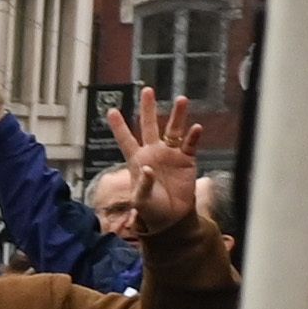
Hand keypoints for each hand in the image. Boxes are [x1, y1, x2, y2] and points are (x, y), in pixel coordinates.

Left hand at [104, 91, 216, 239]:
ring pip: (173, 129)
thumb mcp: (141, 200)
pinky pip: (190, 144)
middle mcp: (154, 152)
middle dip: (148, 108)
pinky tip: (196, 128)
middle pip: (150, 126)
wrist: (171, 218)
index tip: (111, 111)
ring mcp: (171, 154)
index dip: (119, 126)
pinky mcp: (187, 160)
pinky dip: (194, 136)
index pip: (126, 140)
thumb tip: (147, 168)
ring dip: (177, 115)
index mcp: (138, 160)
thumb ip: (143, 185)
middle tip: (148, 90)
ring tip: (182, 100)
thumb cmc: (151, 210)